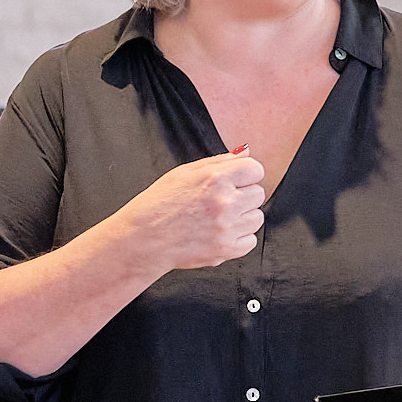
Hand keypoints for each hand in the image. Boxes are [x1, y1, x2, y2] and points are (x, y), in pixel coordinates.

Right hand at [110, 148, 267, 272]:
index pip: (255, 169)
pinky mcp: (227, 249)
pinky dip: (238, 239)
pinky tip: (218, 234)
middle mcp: (224, 202)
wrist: (143, 239)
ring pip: (257, 218)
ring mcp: (227, 227)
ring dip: (242, 218)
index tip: (234, 181)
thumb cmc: (158, 205)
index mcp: (214, 178)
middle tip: (219, 203)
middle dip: (242, 196)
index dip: (244, 175)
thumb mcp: (184, 173)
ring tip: (217, 219)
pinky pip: (251, 241)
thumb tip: (245, 151)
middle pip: (258, 194)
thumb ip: (219, 162)